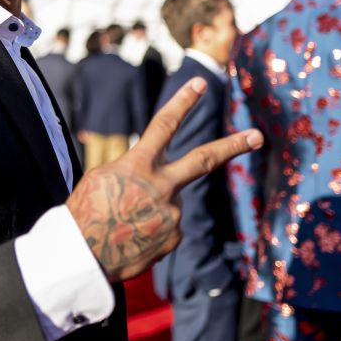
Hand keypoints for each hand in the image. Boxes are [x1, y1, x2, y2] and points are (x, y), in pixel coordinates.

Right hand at [66, 77, 262, 282]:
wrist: (83, 256)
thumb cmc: (85, 212)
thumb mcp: (101, 178)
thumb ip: (133, 170)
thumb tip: (157, 180)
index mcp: (139, 165)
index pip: (164, 126)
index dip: (182, 102)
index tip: (200, 83)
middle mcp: (162, 186)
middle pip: (204, 159)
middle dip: (234, 145)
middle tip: (258, 136)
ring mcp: (172, 213)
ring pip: (169, 201)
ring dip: (151, 209)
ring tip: (124, 223)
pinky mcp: (174, 237)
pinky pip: (167, 227)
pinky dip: (151, 229)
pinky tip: (131, 237)